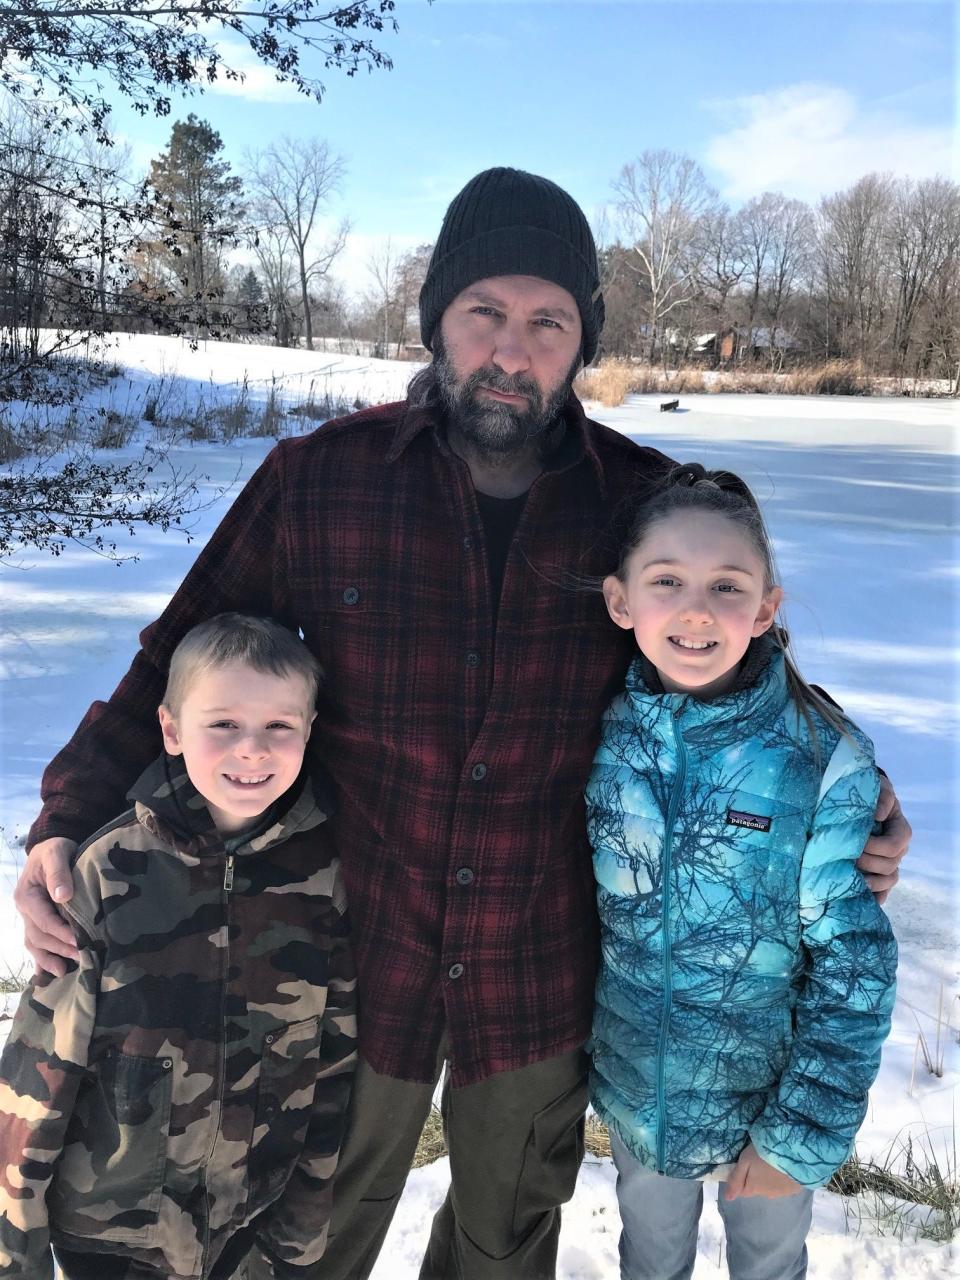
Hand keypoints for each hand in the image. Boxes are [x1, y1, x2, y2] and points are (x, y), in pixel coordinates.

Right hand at [14, 837, 79, 976]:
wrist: (53, 847)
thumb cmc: (56, 849)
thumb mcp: (56, 853)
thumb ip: (58, 873)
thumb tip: (62, 895)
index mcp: (26, 896)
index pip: (43, 920)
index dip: (61, 933)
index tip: (80, 941)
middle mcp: (25, 910)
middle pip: (39, 936)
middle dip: (59, 949)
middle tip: (82, 957)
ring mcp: (30, 917)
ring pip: (35, 944)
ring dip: (49, 958)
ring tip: (65, 972)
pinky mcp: (38, 921)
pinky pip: (37, 944)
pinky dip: (43, 959)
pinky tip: (52, 974)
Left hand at [724, 1142, 803, 1199]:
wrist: (793, 1154)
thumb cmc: (764, 1154)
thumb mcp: (745, 1161)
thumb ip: (736, 1179)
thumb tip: (727, 1198)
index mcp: (753, 1188)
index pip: (742, 1190)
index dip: (741, 1179)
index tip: (744, 1165)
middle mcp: (767, 1195)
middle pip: (757, 1189)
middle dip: (756, 1178)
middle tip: (760, 1160)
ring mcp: (783, 1193)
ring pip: (771, 1187)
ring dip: (770, 1179)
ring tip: (773, 1163)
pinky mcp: (795, 1189)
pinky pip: (785, 1185)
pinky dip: (783, 1178)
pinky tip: (784, 1168)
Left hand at [857, 773, 910, 903]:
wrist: (854, 803)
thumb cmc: (867, 795)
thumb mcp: (877, 788)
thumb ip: (882, 796)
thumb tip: (879, 814)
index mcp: (900, 831)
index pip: (894, 846)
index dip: (875, 846)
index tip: (856, 840)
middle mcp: (897, 851)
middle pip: (889, 866)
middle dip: (866, 862)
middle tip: (846, 857)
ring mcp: (888, 864)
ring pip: (887, 881)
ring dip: (869, 882)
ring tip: (850, 880)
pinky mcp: (876, 874)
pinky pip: (881, 892)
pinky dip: (873, 897)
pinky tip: (860, 901)